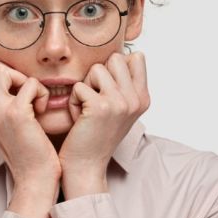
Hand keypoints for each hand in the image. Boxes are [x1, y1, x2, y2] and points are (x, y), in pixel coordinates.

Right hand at [0, 56, 61, 188]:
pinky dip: (41, 92)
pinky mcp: (16, 115)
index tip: (9, 85)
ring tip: (30, 98)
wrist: (35, 177)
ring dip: (22, 78)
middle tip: (21, 91)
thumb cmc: (25, 148)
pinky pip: (29, 83)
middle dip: (7, 70)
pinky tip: (41, 110)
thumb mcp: (1, 123)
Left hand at [59, 51, 149, 197]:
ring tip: (86, 109)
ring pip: (96, 69)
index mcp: (143, 98)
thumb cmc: (96, 135)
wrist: (86, 166)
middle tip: (95, 100)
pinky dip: (73, 101)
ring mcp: (121, 102)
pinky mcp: (101, 106)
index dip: (115, 68)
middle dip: (98, 75)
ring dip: (85, 87)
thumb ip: (125, 83)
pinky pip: (79, 86)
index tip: (108, 91)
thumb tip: (127, 52)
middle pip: (115, 58)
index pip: (136, 57)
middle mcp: (136, 99)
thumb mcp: (120, 108)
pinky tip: (78, 118)